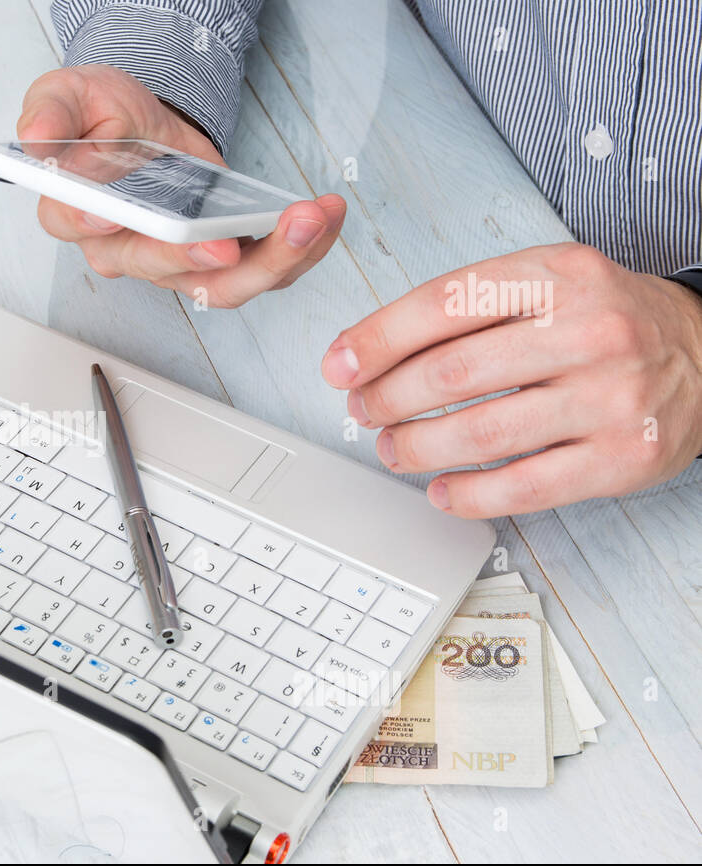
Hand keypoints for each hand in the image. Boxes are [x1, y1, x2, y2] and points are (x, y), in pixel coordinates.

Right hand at [17, 64, 346, 307]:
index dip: (100, 225)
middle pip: (159, 268)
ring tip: (310, 218)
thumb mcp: (70, 95)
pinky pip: (259, 271)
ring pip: (218, 286)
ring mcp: (173, 262)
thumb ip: (51, 113)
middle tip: (230, 242)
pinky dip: (298, 251)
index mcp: (77, 213)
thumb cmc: (101, 116)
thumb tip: (37, 141)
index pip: (82, 227)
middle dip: (197, 256)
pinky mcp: (217, 259)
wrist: (142, 122)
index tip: (114, 218)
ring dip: (271, 261)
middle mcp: (123, 250)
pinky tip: (323, 217)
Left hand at [321, 243, 701, 517]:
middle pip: (452, 374)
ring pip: (480, 434)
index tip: (339, 366)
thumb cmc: (602, 320)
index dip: (377, 339)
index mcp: (559, 276)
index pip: (444, 305)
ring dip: (417, 448)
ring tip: (394, 449)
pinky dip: (467, 495)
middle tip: (364, 411)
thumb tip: (364, 353)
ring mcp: (610, 398)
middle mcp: (590, 331)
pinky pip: (523, 488)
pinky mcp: (621, 458)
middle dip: (388, 398)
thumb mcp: (544, 282)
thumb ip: (462, 308)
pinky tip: (441, 490)